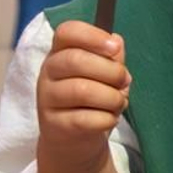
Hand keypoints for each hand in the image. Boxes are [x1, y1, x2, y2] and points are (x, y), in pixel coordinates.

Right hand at [37, 21, 130, 159]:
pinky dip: (107, 119)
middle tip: (125, 81)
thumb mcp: (102, 75)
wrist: (75, 141)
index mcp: (60, 52)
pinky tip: (110, 119)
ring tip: (119, 102)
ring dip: (112, 97)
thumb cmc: (91, 101)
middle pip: (75, 60)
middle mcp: (48, 72)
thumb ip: (110, 57)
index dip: (92, 36)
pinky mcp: (54, 125)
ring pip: (82, 90)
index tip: (114, 47)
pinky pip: (85, 119)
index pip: (67, 32)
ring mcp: (47, 98)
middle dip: (110, 71)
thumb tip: (117, 41)